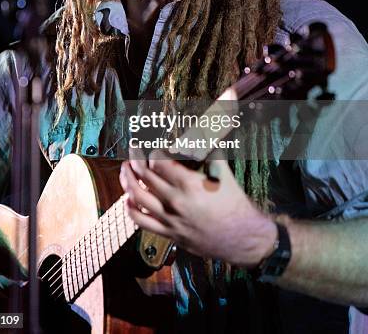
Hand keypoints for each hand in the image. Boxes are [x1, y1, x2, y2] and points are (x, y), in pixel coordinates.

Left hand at [120, 151, 276, 266]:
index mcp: (189, 184)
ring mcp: (170, 220)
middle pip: (144, 176)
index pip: (158, 162)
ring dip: (127, 180)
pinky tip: (128, 197)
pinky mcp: (169, 234)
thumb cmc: (235, 204)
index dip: (152, 150)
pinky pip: (141, 221)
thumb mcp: (223, 172)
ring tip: (125, 168)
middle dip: (136, 158)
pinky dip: (130, 208)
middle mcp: (176, 202)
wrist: (243, 239)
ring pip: (137, 197)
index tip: (152, 144)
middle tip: (134, 148)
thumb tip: (206, 128)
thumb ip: (211, 148)